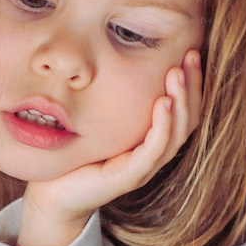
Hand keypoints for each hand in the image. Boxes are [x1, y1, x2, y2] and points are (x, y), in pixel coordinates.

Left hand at [22, 49, 202, 237]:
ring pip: (177, 133)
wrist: (53, 193)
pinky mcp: (131, 176)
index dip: (192, 82)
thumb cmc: (77, 153)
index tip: (191, 51)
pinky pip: (155, 149)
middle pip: (188, 119)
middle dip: (192, 86)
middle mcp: (154, 154)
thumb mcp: (100, 120)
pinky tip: (163, 103)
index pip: (184, 109)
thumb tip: (117, 53)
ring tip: (176, 74)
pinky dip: (162, 125)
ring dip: (180, 101)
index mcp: (151, 140)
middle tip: (191, 56)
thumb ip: (115, 96)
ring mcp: (145, 167)